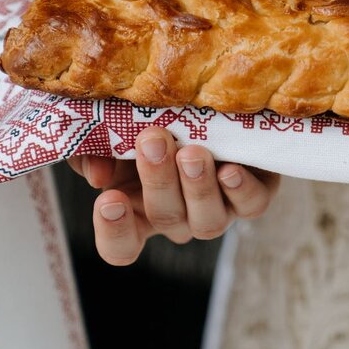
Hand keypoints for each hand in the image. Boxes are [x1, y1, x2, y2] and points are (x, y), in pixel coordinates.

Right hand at [68, 127, 279, 265]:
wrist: (217, 102)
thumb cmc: (157, 120)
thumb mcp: (115, 129)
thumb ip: (94, 151)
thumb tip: (98, 177)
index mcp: (140, 210)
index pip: (121, 247)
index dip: (114, 232)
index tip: (109, 200)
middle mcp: (180, 218)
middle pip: (165, 218)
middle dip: (157, 179)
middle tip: (151, 140)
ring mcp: (218, 211)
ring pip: (207, 221)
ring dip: (197, 187)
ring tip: (192, 153)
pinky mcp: (254, 195)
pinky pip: (250, 205)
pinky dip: (241, 190)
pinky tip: (230, 170)